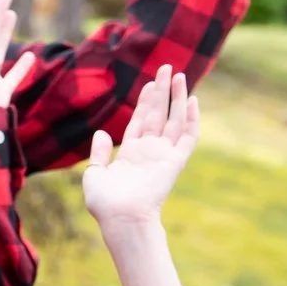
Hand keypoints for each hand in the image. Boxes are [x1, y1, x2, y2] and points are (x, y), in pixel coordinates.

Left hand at [82, 67, 198, 229]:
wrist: (121, 217)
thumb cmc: (105, 202)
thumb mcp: (94, 174)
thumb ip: (98, 153)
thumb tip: (101, 133)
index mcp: (130, 154)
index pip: (140, 121)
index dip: (145, 101)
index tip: (149, 83)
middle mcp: (149, 151)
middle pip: (159, 114)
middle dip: (163, 91)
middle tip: (167, 68)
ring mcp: (163, 155)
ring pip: (174, 119)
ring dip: (178, 98)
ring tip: (180, 75)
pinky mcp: (175, 161)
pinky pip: (188, 137)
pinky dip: (192, 119)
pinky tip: (192, 100)